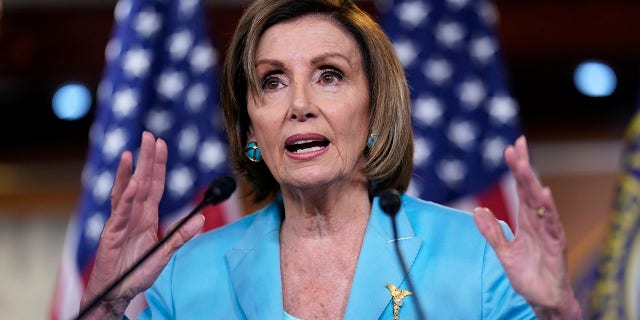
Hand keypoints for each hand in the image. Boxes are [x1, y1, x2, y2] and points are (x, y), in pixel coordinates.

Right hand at [79, 131, 204, 318]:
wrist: (117, 292)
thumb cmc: (137, 273)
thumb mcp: (165, 253)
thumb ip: (182, 236)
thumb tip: (202, 218)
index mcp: (146, 217)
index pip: (155, 185)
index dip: (158, 165)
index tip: (161, 145)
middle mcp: (133, 215)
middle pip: (142, 182)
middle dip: (146, 159)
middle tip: (148, 136)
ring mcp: (120, 222)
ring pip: (127, 192)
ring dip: (131, 172)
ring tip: (132, 152)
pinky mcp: (112, 234)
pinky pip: (120, 213)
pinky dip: (125, 198)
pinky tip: (131, 184)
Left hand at [472, 135, 581, 318]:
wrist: (543, 298)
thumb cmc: (527, 275)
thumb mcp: (503, 252)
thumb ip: (491, 232)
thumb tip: (478, 211)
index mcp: (526, 220)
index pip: (521, 189)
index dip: (517, 169)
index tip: (511, 148)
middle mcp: (538, 221)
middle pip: (530, 188)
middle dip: (523, 166)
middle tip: (516, 145)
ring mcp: (548, 231)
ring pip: (540, 202)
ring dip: (531, 182)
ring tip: (523, 164)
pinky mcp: (556, 244)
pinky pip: (552, 223)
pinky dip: (548, 208)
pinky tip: (544, 193)